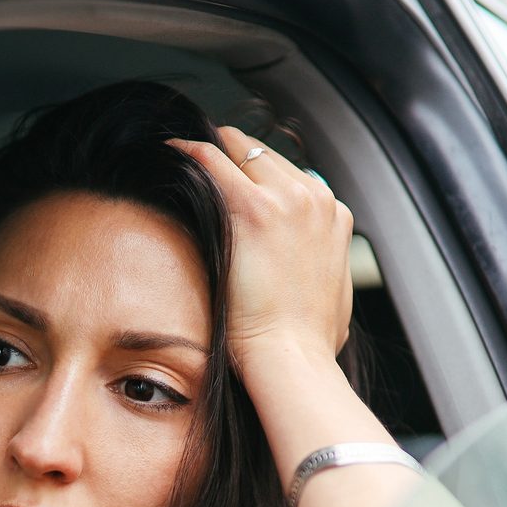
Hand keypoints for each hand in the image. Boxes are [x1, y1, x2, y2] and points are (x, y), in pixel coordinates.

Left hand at [168, 126, 353, 370]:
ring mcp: (287, 199)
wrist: (293, 358)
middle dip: (233, 157)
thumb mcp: (333, 296)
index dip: (256, 175)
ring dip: (213, 153)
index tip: (231, 178)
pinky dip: (188, 152)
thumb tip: (302, 265)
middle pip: (265, 155)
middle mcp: (315, 199)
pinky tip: (171, 154)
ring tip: (183, 158)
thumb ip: (320, 265)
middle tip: (200, 164)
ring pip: (240, 148)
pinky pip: (211, 159)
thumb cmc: (306, 342)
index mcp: (335, 216)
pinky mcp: (254, 208)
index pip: (290, 175)